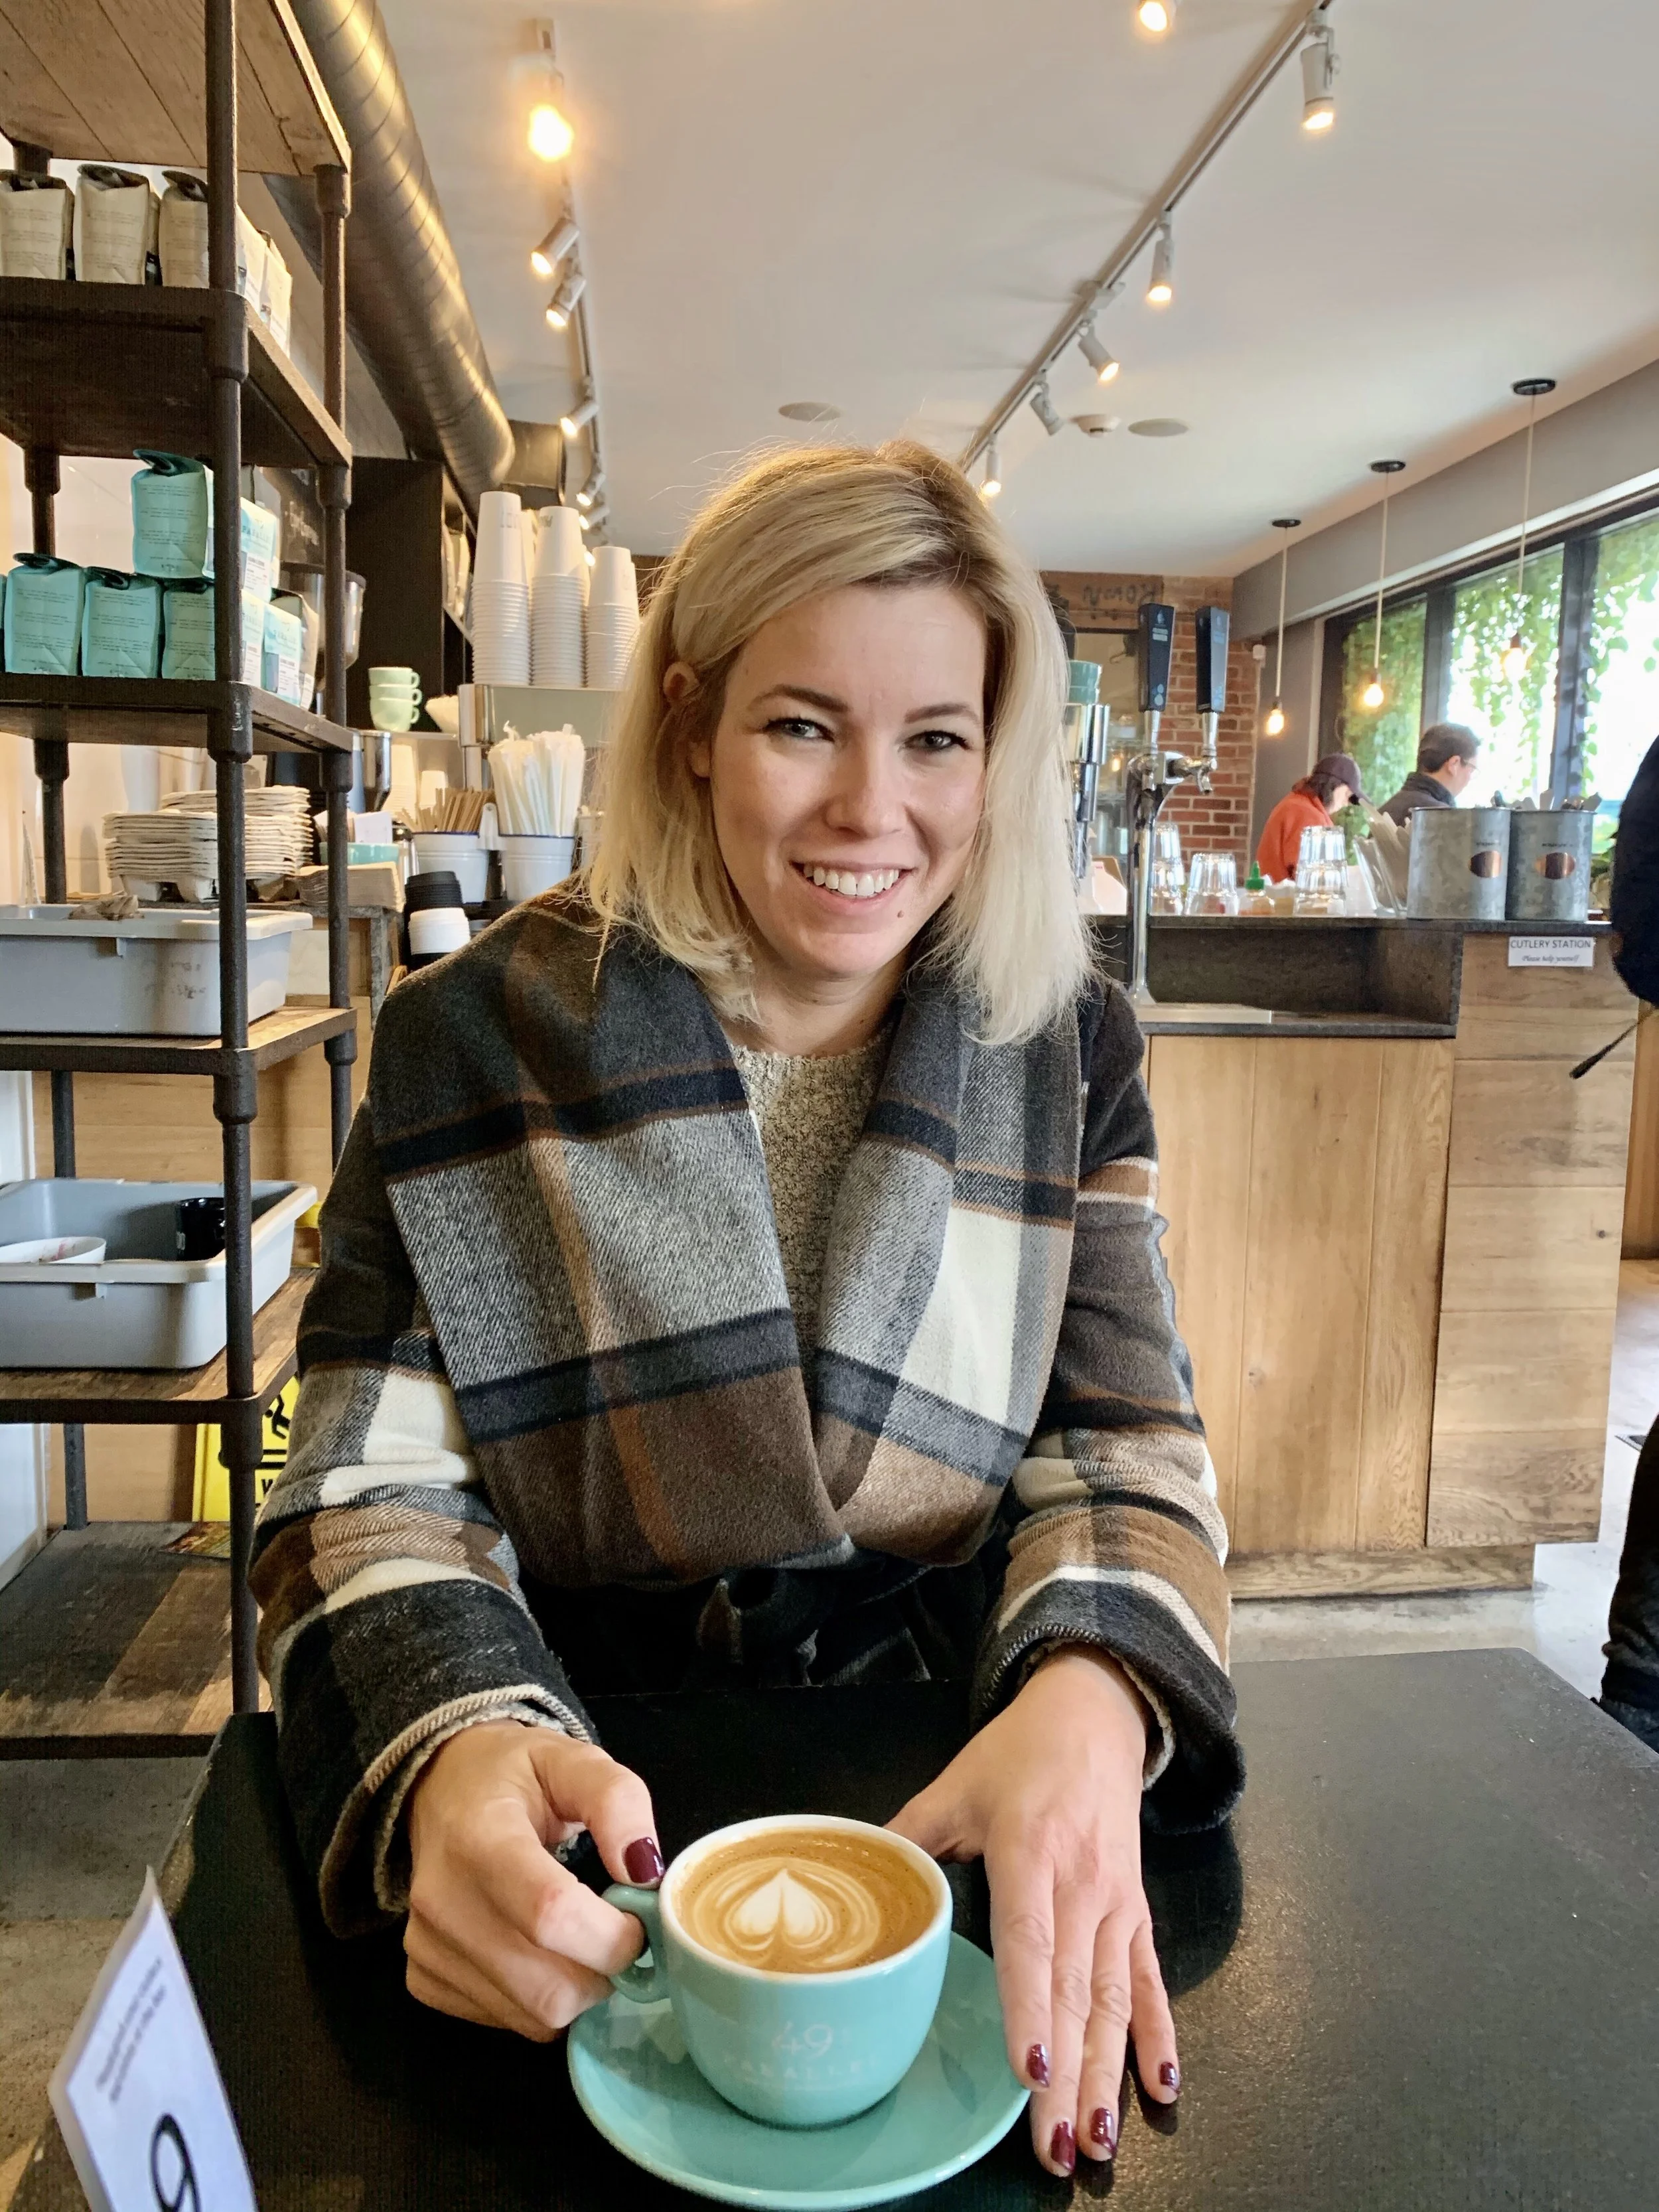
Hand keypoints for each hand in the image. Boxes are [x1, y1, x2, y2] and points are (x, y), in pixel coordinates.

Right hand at [404, 1720, 662, 2039]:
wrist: (438, 1786)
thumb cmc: (514, 1774)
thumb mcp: (573, 1759)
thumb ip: (618, 1801)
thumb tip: (644, 1871)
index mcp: (479, 1837)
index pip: (551, 1915)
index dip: (613, 1934)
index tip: (640, 1919)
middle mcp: (443, 1902)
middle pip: (547, 1988)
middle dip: (603, 1972)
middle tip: (614, 1932)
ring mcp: (427, 1948)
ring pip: (532, 2016)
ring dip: (577, 1988)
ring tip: (578, 1938)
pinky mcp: (422, 1979)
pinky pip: (506, 2020)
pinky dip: (538, 2000)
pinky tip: (537, 1951)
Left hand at [888, 1649, 1175, 2174]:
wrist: (1093, 1714)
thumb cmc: (1018, 1753)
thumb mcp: (954, 1784)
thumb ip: (905, 1837)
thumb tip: (850, 1879)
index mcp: (1031, 1850)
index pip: (1031, 1941)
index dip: (1029, 2007)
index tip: (1028, 2070)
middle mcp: (1081, 1883)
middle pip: (1073, 1992)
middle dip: (1066, 2075)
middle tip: (1055, 2145)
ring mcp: (1116, 1902)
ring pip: (1113, 2000)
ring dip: (1107, 2074)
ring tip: (1098, 2138)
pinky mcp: (1136, 1911)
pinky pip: (1149, 1981)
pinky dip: (1158, 2035)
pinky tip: (1160, 2088)